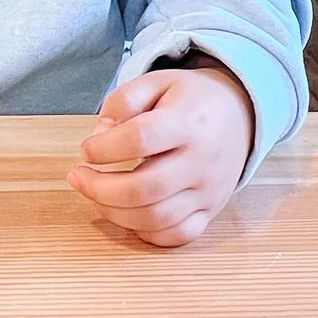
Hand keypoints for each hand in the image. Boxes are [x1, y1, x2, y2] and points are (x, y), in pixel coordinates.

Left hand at [66, 59, 254, 247]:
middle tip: (77, 177)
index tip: (87, 150)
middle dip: (98, 188)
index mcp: (188, 121)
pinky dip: (144, 232)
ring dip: (114, 212)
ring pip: (155, 218)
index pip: (139, 139)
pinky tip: (126, 213)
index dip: (103, 148)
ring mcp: (208, 191)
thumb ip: (122, 102)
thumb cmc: (190, 100)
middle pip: (144, 188)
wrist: (240, 114)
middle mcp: (202, 161)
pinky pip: (176, 235)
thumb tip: (99, 138)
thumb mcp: (156, 82)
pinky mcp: (210, 211)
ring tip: (96, 194)